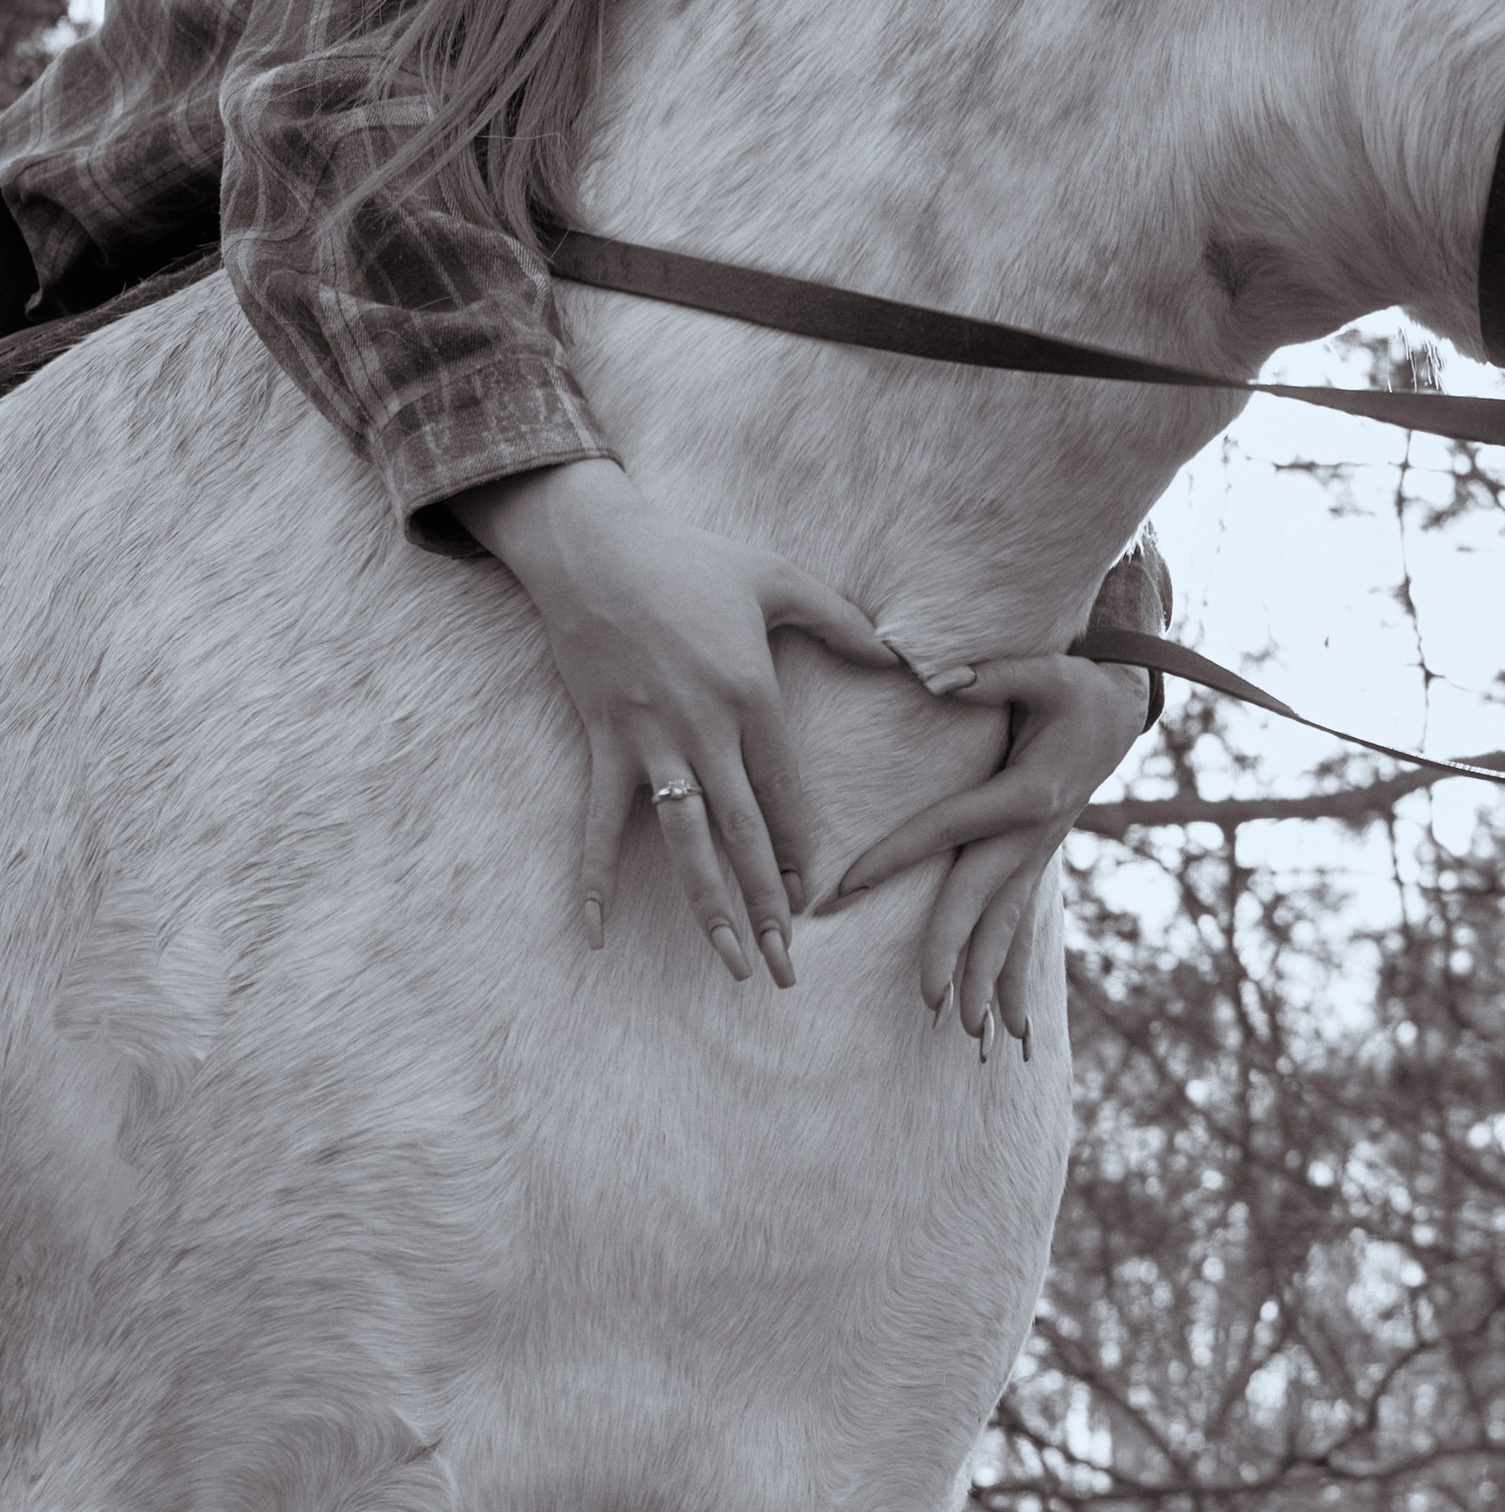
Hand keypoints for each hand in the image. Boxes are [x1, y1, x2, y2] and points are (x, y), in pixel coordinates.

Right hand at [456, 457, 898, 985]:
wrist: (593, 545)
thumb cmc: (691, 557)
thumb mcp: (779, 578)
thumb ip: (845, 622)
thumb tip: (906, 654)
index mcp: (751, 695)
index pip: (785, 793)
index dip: (801, 850)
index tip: (815, 900)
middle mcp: (702, 729)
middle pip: (742, 833)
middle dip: (767, 905)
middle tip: (786, 967)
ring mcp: (647, 740)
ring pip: (682, 842)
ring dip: (705, 907)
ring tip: (729, 965)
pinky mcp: (602, 742)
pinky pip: (596, 823)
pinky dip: (591, 879)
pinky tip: (595, 934)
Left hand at [823, 652, 1152, 1044]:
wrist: (1121, 710)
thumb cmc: (1076, 686)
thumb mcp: (1043, 672)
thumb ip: (988, 675)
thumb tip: (937, 677)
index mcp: (1024, 794)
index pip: (944, 828)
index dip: (891, 857)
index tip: (844, 887)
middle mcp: (1032, 837)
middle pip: (982, 901)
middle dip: (951, 949)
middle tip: (923, 998)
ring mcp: (1036, 856)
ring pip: (1008, 929)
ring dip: (989, 982)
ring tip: (971, 1035)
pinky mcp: (1034, 864)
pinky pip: (1022, 930)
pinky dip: (1015, 979)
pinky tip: (1011, 1029)